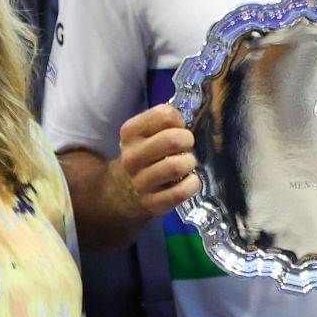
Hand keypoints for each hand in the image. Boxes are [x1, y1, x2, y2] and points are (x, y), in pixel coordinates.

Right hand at [117, 103, 200, 221]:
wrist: (124, 189)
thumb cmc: (147, 153)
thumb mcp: (147, 131)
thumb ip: (165, 121)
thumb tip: (190, 116)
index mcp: (130, 132)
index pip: (164, 114)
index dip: (178, 120)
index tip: (177, 128)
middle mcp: (132, 157)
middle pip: (172, 139)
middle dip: (187, 140)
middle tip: (186, 145)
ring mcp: (140, 182)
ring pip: (176, 166)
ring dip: (189, 162)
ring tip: (187, 163)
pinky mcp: (152, 203)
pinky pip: (180, 192)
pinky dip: (192, 184)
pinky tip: (189, 180)